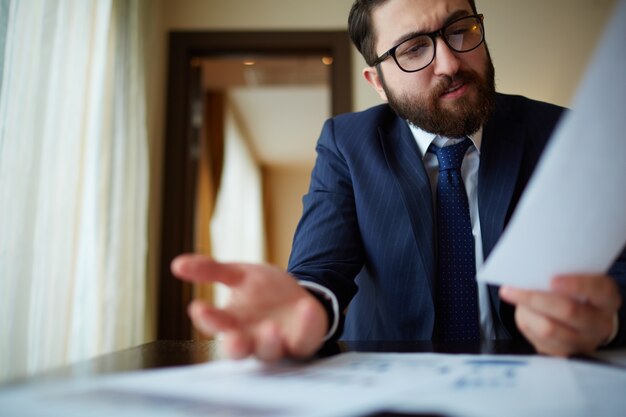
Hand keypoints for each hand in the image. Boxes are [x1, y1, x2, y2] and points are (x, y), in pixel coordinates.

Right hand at [171, 254, 327, 361]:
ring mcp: (278, 343)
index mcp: (232, 322)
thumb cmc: (264, 290)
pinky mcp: (302, 342)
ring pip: (269, 352)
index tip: (198, 307)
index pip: (215, 324)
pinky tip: (305, 308)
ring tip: (270, 327)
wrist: (298, 296)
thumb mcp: (239, 274)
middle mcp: (251, 338)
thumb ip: (211, 270)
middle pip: (238, 350)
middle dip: (235, 346)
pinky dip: (306, 326)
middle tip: (233, 338)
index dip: (207, 318)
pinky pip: (305, 341)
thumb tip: (176, 264)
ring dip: (268, 341)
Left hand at [499, 274, 620, 355]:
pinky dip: (525, 322)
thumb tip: (531, 273)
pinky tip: (523, 312)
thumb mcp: (577, 280)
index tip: (552, 280)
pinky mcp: (563, 353)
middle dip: (534, 298)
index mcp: (606, 299)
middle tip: (509, 289)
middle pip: (568, 311)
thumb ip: (561, 275)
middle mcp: (598, 323)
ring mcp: (582, 342)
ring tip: (511, 296)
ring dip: (525, 311)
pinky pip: (538, 340)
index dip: (576, 285)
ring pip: (548, 329)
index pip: (597, 290)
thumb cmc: (576, 293)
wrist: (583, 321)